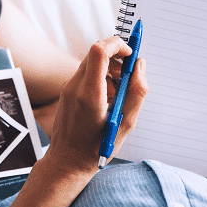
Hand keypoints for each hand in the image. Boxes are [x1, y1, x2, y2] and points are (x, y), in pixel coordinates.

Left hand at [45, 36, 147, 176]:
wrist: (66, 161)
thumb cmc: (97, 147)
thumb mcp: (126, 123)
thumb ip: (137, 91)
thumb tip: (140, 65)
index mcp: (90, 94)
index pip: (99, 50)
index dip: (117, 45)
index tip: (131, 55)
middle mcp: (75, 86)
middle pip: (95, 52)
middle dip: (116, 57)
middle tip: (128, 75)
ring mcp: (68, 87)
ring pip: (91, 62)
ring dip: (109, 68)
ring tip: (118, 93)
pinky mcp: (67, 90)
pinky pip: (86, 73)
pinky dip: (100, 77)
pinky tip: (106, 98)